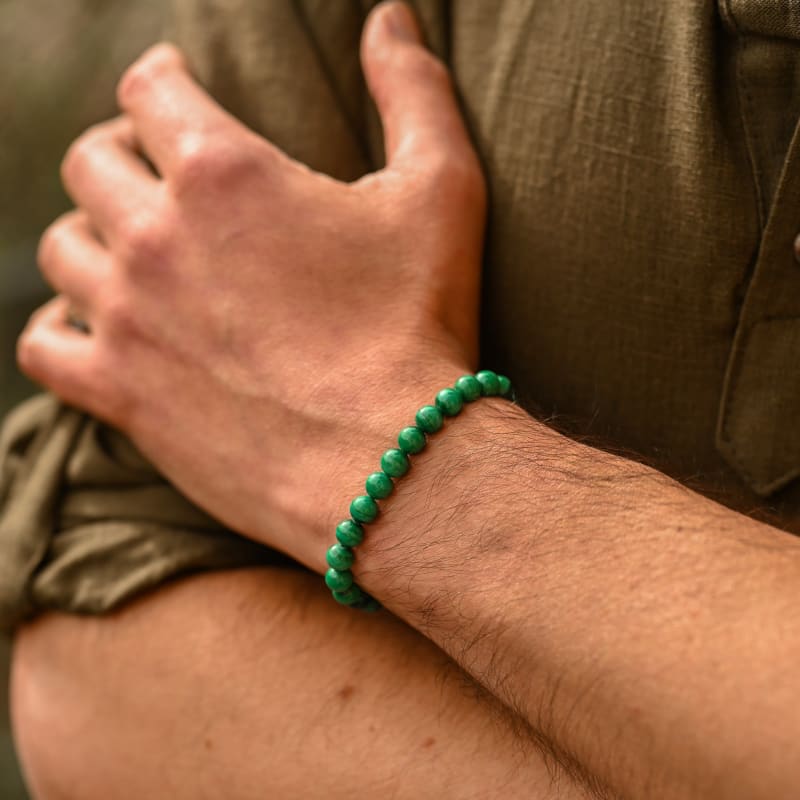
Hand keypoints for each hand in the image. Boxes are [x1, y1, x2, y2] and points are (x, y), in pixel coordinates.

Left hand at [17, 2, 485, 567]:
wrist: (390, 461)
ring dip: (91, 236)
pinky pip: (45, 345)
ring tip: (130, 249)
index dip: (162, 78)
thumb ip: (413, 92)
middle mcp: (155, 237)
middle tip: (155, 171)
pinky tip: (95, 327)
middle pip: (90, 163)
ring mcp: (128, 320)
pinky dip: (61, 326)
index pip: (151, 89)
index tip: (176, 88)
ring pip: (61, 248)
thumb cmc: (418, 325)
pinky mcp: (123, 394)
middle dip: (121, 153)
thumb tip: (390, 17)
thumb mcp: (442, 193)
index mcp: (223, 173)